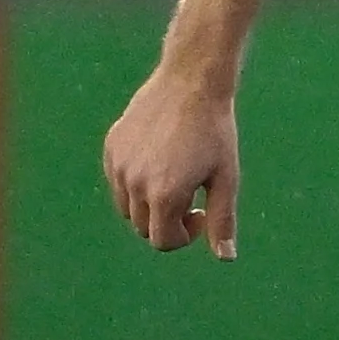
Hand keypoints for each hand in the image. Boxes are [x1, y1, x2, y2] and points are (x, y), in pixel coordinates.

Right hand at [104, 67, 239, 258]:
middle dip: (167, 222)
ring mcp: (119, 165)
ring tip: (176, 179)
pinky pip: (118, 181)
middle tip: (192, 197)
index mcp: (164, 195)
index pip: (162, 241)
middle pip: (143, 227)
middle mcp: (134, 183)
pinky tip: (160, 160)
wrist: (191, 82)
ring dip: (149, 205)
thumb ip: (222, 220)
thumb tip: (226, 257)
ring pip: (127, 207)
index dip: (184, 236)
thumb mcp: (226, 178)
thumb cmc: (214, 131)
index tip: (201, 213)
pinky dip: (135, 183)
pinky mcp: (111, 147)